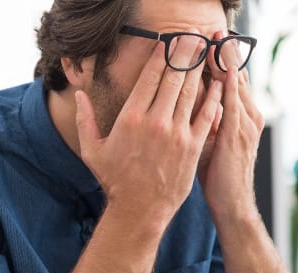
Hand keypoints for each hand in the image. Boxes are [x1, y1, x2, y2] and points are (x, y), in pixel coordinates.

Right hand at [75, 38, 223, 224]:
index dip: (160, 57)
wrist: (139, 209)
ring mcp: (176, 134)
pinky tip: (218, 84)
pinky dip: (213, 98)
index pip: (149, 78)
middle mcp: (155, 122)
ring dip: (199, 70)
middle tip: (191, 38)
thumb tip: (79, 95)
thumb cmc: (115, 180)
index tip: (166, 44)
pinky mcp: (192, 147)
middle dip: (183, 55)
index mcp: (131, 119)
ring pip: (191, 93)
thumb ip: (85, 120)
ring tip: (204, 53)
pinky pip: (206, 116)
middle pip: (173, 79)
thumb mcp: (92, 150)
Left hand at [198, 31, 265, 218]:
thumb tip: (191, 102)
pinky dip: (227, 85)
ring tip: (219, 41)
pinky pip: (232, 104)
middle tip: (215, 32)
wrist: (232, 205)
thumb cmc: (219, 176)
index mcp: (241, 117)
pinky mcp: (238, 135)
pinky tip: (222, 70)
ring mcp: (245, 125)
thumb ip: (206, 120)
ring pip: (236, 85)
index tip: (210, 41)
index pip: (231, 81)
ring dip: (227, 62)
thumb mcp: (212, 142)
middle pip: (236, 77)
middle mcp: (247, 116)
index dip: (222, 60)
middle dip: (226, 54)